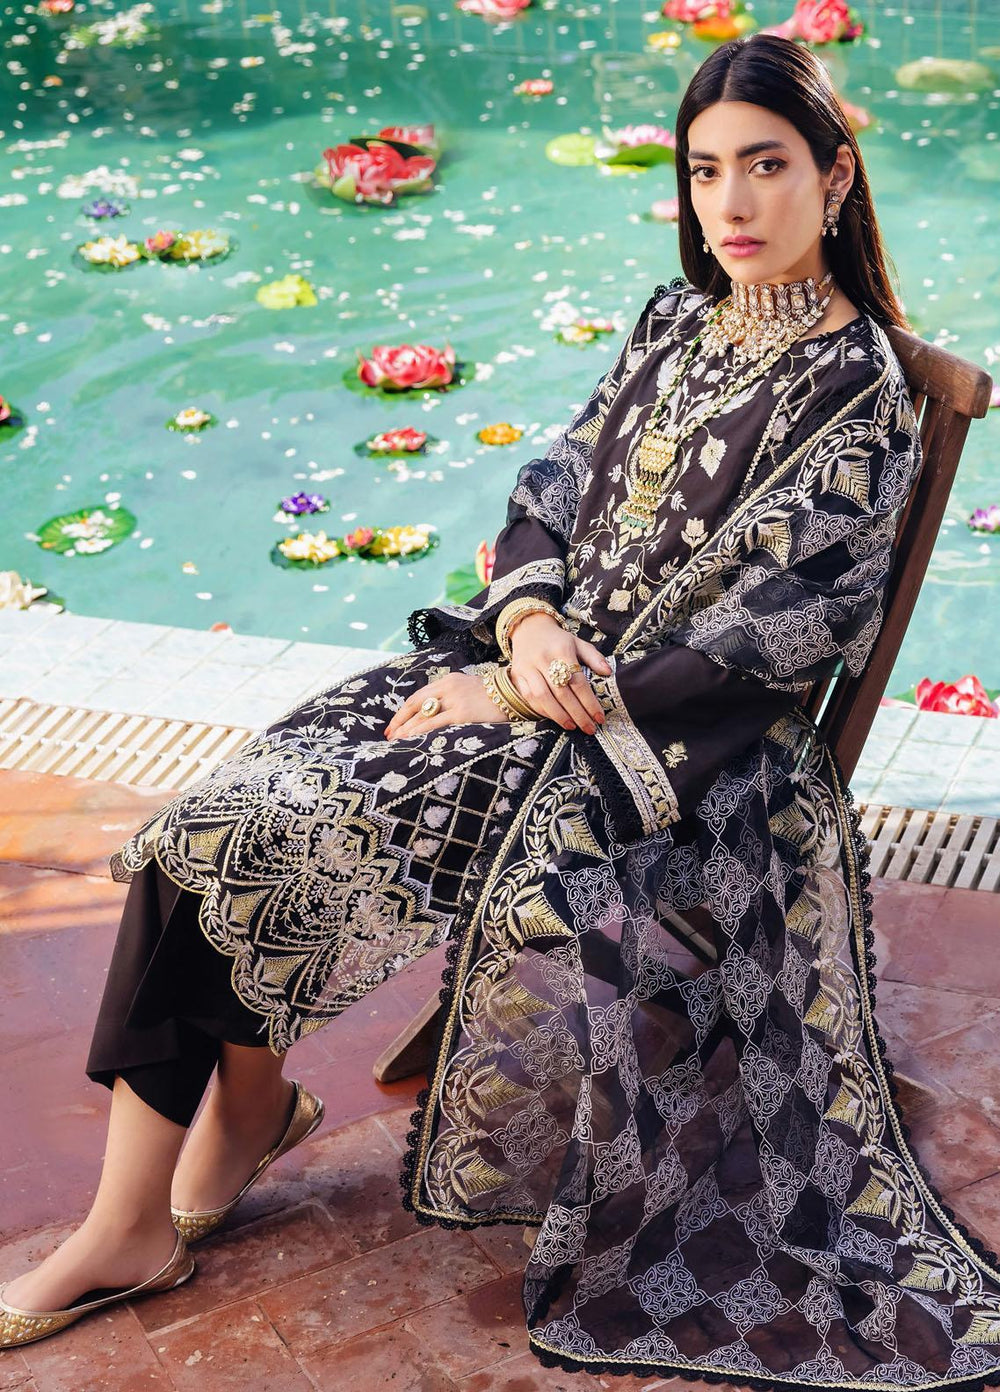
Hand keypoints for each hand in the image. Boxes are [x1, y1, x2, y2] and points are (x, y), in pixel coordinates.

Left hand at [384, 671, 509, 740]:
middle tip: (389, 735)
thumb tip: (434, 714)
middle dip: (400, 721)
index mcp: (448, 680)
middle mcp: (448, 687)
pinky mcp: (463, 713)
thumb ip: (451, 697)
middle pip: (415, 704)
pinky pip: (436, 724)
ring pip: (423, 715)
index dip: (404, 711)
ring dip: (407, 729)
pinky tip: (411, 739)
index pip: (419, 696)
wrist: (516, 693)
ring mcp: (455, 700)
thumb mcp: (469, 689)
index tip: (394, 724)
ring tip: (396, 741)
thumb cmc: (494, 696)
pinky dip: (420, 731)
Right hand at [508, 613, 611, 734]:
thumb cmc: (558, 640)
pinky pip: (529, 697)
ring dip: (558, 715)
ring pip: (543, 697)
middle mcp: (543, 659)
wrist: (529, 628)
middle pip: (562, 693)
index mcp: (562, 650)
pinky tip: (555, 718)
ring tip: (572, 726)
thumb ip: (594, 657)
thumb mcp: (578, 643)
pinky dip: (542, 710)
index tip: (599, 717)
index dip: (589, 702)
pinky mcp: (517, 675)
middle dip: (577, 714)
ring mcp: (527, 668)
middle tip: (589, 728)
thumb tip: (608, 672)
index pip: (578, 682)